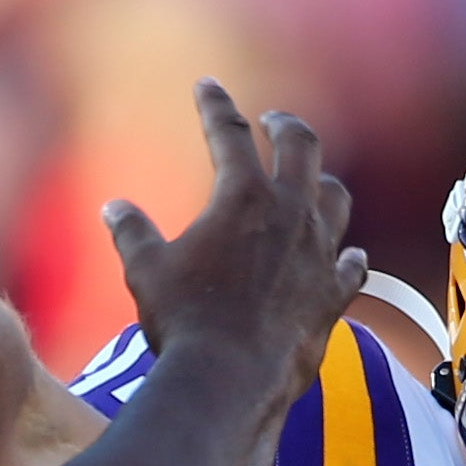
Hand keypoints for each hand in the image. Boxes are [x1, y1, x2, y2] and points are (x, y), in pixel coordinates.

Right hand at [104, 84, 364, 406]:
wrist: (230, 379)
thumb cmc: (183, 321)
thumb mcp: (146, 271)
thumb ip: (133, 233)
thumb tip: (113, 208)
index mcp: (242, 196)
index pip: (229, 133)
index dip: (215, 105)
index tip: (207, 85)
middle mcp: (290, 214)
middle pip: (302, 147)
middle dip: (285, 127)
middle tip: (274, 122)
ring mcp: (319, 253)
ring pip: (335, 198)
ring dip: (321, 184)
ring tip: (311, 182)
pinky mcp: (333, 295)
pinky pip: (351, 266)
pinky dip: (348, 257)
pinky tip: (348, 256)